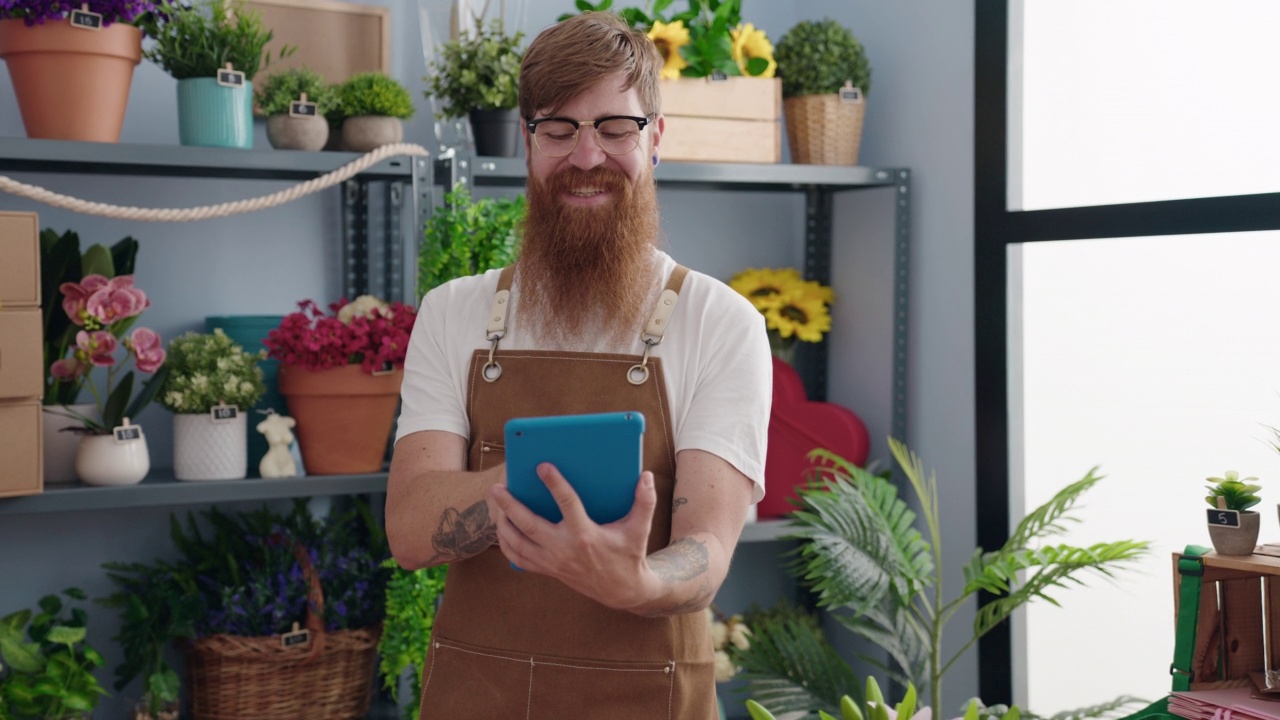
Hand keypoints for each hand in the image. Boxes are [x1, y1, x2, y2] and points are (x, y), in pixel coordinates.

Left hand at [489, 462, 658, 609]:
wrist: (622, 591)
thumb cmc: (629, 555)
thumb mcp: (640, 529)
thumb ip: (645, 501)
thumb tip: (646, 476)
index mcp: (586, 535)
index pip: (567, 504)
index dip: (554, 483)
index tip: (542, 466)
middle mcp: (564, 549)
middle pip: (529, 525)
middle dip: (510, 505)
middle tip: (498, 487)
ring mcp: (553, 562)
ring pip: (518, 543)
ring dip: (504, 524)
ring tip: (497, 504)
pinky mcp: (548, 570)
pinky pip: (519, 559)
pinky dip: (507, 545)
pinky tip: (503, 529)